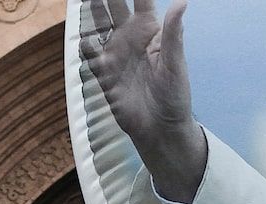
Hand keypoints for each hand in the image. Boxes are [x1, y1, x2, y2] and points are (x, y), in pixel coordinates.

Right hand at [80, 0, 207, 202]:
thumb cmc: (174, 96)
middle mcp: (131, 39)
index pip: (141, 0)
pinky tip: (84, 39)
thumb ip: (173, 34)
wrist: (160, 130)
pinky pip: (90, 54)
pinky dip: (85, 45)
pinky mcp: (104, 74)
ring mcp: (115, 54)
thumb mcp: (175, 64)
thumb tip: (182, 2)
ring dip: (92, 10)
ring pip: (98, 25)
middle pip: (114, 7)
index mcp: (150, 32)